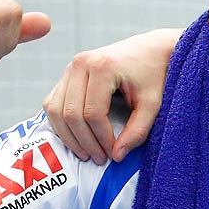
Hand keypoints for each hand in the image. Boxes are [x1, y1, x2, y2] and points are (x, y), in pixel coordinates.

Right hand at [42, 29, 179, 162]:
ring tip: (87, 153)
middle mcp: (80, 64)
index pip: (92, 113)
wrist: (151, 49)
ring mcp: (70, 67)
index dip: (101, 138)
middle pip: (70, 113)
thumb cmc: (155, 74)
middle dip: (84, 141)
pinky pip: (53, 103)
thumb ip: (138, 130)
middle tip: (99, 158)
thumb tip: (117, 156)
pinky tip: (77, 138)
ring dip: (69, 136)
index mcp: (102, 66)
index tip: (113, 154)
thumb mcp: (153, 103)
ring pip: (55, 110)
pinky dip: (61, 124)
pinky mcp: (67, 74)